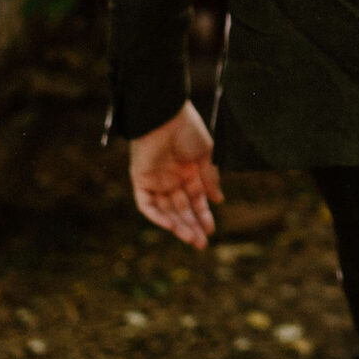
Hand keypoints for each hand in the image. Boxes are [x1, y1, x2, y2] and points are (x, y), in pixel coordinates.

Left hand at [129, 100, 223, 247]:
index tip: (212, 230)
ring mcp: (156, 180)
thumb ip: (210, 178)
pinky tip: (172, 225)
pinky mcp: (141, 180)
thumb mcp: (206, 155)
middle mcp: (172, 179)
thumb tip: (218, 200)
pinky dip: (158, 216)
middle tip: (201, 244)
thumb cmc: (188, 130)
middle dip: (192, 226)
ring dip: (178, 225)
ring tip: (191, 239)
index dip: (203, 215)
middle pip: (181, 209)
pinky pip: (147, 204)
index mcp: (188, 171)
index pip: (195, 200)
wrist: (165, 115)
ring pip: (166, 210)